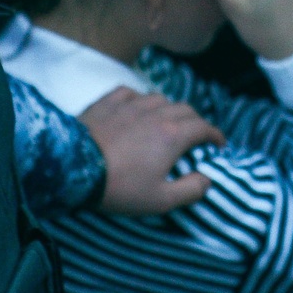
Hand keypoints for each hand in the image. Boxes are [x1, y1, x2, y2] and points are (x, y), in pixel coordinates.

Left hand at [79, 86, 220, 214]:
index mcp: (173, 135)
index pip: (204, 128)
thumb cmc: (119, 188)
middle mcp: (156, 113)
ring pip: (160, 98)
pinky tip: (136, 108)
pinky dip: (140, 99)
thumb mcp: (160, 200)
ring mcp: (131, 104)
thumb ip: (190, 190)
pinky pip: (131, 92)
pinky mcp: (107, 102)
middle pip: (186, 109)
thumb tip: (207, 180)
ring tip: (166, 122)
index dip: (215, 136)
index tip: (218, 145)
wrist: (73, 170)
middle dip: (196, 122)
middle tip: (194, 136)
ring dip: (169, 109)